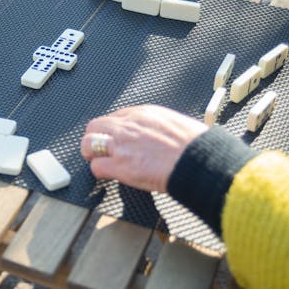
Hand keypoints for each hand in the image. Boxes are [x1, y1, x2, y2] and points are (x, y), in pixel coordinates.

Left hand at [81, 105, 207, 192]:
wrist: (200, 160)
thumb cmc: (196, 146)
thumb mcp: (176, 124)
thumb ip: (160, 127)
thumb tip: (160, 137)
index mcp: (143, 113)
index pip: (115, 116)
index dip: (113, 130)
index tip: (116, 139)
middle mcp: (128, 126)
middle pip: (96, 126)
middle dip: (96, 138)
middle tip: (101, 150)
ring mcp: (121, 145)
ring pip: (88, 143)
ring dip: (92, 154)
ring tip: (100, 161)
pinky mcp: (120, 166)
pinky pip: (97, 167)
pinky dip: (101, 172)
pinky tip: (110, 175)